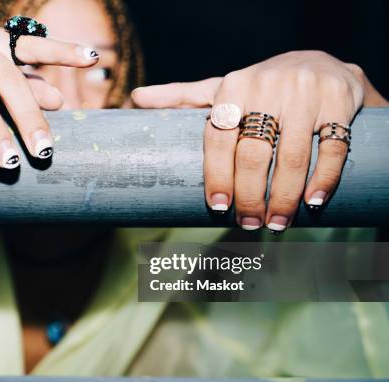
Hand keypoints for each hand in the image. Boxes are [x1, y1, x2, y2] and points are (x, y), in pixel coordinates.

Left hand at [132, 51, 385, 231]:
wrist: (317, 64)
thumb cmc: (259, 88)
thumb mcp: (222, 89)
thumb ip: (183, 98)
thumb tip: (137, 99)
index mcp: (232, 86)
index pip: (218, 140)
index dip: (217, 177)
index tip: (219, 207)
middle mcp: (267, 86)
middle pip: (254, 154)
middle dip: (249, 195)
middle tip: (247, 223)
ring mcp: (305, 92)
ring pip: (293, 156)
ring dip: (284, 197)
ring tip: (276, 224)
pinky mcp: (338, 99)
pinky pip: (332, 147)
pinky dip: (323, 179)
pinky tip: (312, 202)